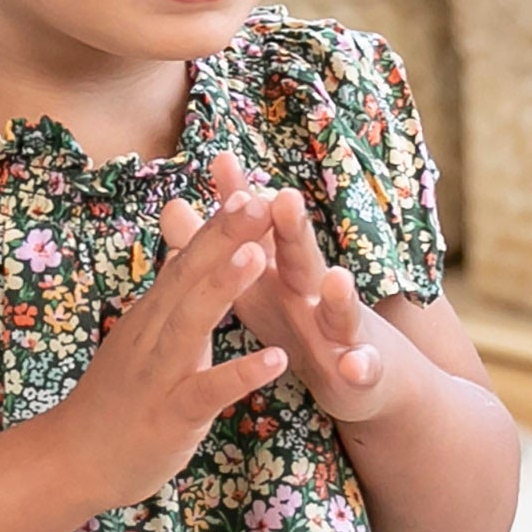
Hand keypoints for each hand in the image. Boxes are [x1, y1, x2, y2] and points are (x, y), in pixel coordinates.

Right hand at [52, 191, 291, 506]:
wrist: (74, 459)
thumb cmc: (115, 398)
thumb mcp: (141, 336)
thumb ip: (168, 294)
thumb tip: (182, 245)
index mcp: (152, 315)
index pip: (186, 261)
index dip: (217, 226)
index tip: (249, 188)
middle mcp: (153, 336)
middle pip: (190, 279)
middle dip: (224, 238)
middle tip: (259, 198)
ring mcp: (160, 375)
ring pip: (192, 325)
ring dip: (224, 289)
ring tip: (258, 256)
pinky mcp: (172, 416)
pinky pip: (209, 392)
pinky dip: (241, 375)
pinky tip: (276, 360)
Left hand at [167, 158, 420, 428]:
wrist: (357, 368)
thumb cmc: (294, 316)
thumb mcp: (255, 281)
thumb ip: (220, 244)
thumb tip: (170, 204)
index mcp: (283, 269)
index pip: (262, 229)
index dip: (242, 201)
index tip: (222, 163)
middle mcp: (314, 291)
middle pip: (302, 256)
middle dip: (294, 229)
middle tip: (285, 199)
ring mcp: (341, 328)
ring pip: (340, 310)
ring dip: (340, 296)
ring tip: (337, 279)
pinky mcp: (360, 368)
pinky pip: (361, 366)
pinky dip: (360, 365)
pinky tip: (354, 366)